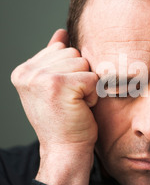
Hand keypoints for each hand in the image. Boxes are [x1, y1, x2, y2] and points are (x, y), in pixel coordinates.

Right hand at [11, 29, 98, 184]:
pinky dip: (92, 94)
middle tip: (69, 102)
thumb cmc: (64, 121)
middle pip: (73, 53)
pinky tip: (80, 109)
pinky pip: (92, 77)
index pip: (61, 50)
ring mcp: (41, 78)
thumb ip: (54, 59)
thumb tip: (62, 32)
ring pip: (83, 63)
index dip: (70, 73)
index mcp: (23, 71)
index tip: (60, 97)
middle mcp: (27, 73)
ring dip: (86, 85)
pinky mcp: (58, 84)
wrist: (65, 151)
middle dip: (79, 77)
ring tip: (74, 105)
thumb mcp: (54, 86)